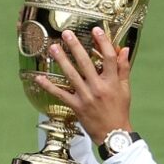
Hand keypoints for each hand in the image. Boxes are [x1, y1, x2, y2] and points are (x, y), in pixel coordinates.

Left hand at [34, 27, 132, 145]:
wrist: (113, 134)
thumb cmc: (120, 111)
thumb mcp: (125, 89)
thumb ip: (123, 68)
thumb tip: (124, 49)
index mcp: (112, 82)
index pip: (109, 57)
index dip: (102, 42)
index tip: (96, 29)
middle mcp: (98, 87)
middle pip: (86, 63)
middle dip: (76, 47)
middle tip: (67, 34)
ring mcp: (86, 97)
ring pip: (72, 75)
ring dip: (61, 61)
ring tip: (53, 48)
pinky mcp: (77, 106)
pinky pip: (61, 94)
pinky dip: (49, 86)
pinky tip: (39, 78)